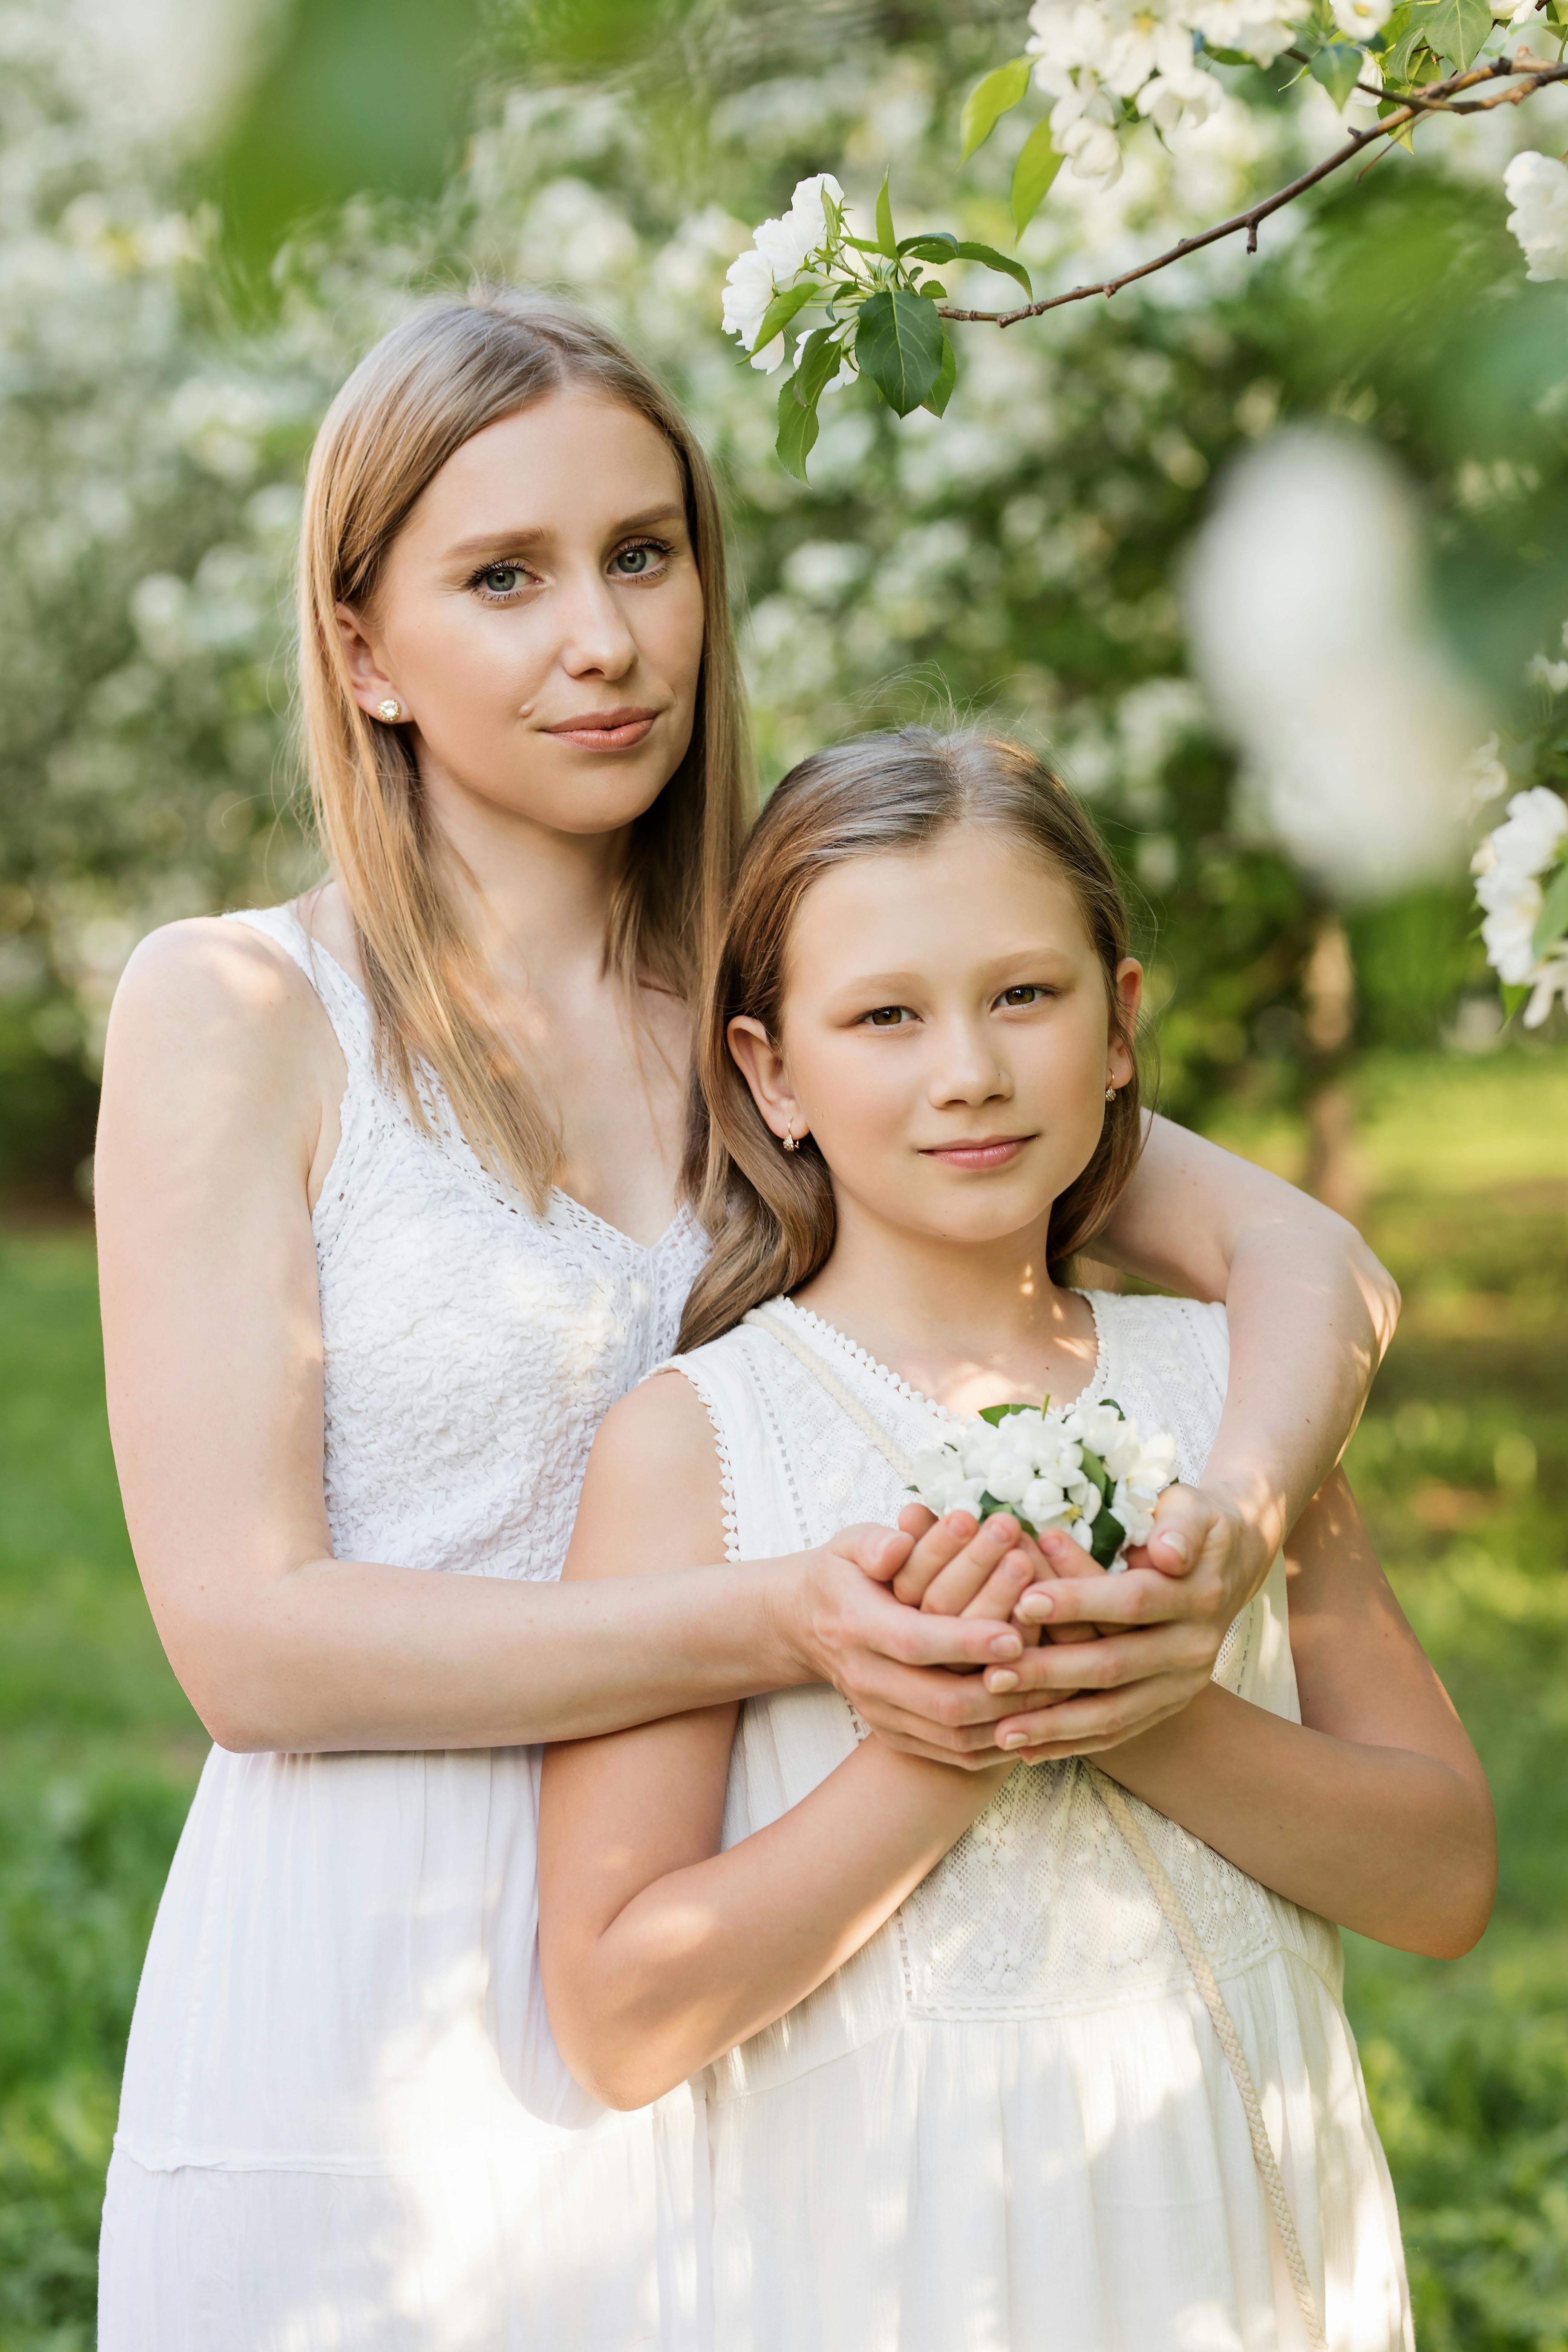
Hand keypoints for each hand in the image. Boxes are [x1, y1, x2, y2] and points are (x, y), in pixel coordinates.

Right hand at [785, 1521, 1063, 1770]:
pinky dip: (997, 1743)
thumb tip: (900, 1545)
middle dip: (1002, 1688)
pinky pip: (952, 1754)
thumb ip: (875, 1541)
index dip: (966, 1641)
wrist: (807, 1626)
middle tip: (1055, 1667)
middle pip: (939, 1700)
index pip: (914, 1640)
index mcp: (856, 1625)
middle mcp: (866, 1677)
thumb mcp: (848, 1544)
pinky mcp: (895, 1736)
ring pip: (952, 1735)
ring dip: (1009, 1718)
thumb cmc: (844, 1575)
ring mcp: (880, 1714)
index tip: (1016, 1633)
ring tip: (1058, 1691)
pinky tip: (1035, 1721)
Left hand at [975, 1483, 1272, 1757]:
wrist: (1229, 1565)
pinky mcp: (1167, 1706)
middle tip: (992, 1674)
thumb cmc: (1192, 1524)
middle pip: (1115, 1664)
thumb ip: (1178, 1526)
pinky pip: (1116, 1731)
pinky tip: (1024, 1752)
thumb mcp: (1191, 1509)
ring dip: (1054, 1724)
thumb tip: (1168, 1553)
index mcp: (1196, 1595)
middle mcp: (1192, 1647)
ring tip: (999, 1730)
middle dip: (1051, 1672)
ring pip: (1113, 1712)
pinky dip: (1070, 1743)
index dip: (1079, 1601)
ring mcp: (1181, 1685)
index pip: (1131, 1601)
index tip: (1023, 1601)